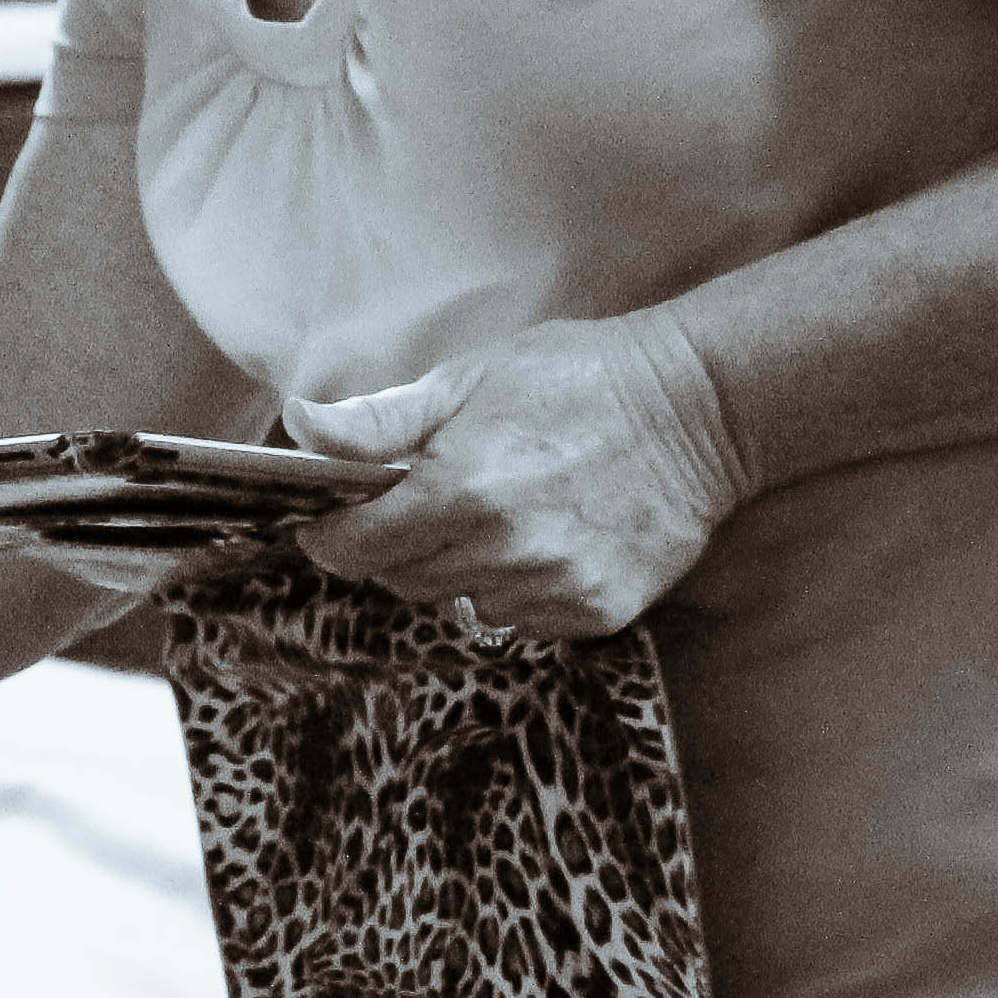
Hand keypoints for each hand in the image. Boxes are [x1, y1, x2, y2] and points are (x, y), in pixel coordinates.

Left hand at [282, 311, 748, 639]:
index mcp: (460, 487)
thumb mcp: (472, 378)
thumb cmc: (578, 380)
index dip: (334, 536)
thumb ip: (381, 419)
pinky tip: (543, 539)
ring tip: (497, 514)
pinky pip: (520, 619)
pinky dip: (515, 589)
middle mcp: (503, 549)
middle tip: (429, 500)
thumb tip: (299, 426)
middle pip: (402, 579)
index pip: (358, 546)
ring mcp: (552, 587)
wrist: (698, 410)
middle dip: (398, 545)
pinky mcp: (595, 613)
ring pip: (461, 604)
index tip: (331, 522)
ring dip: (458, 569)